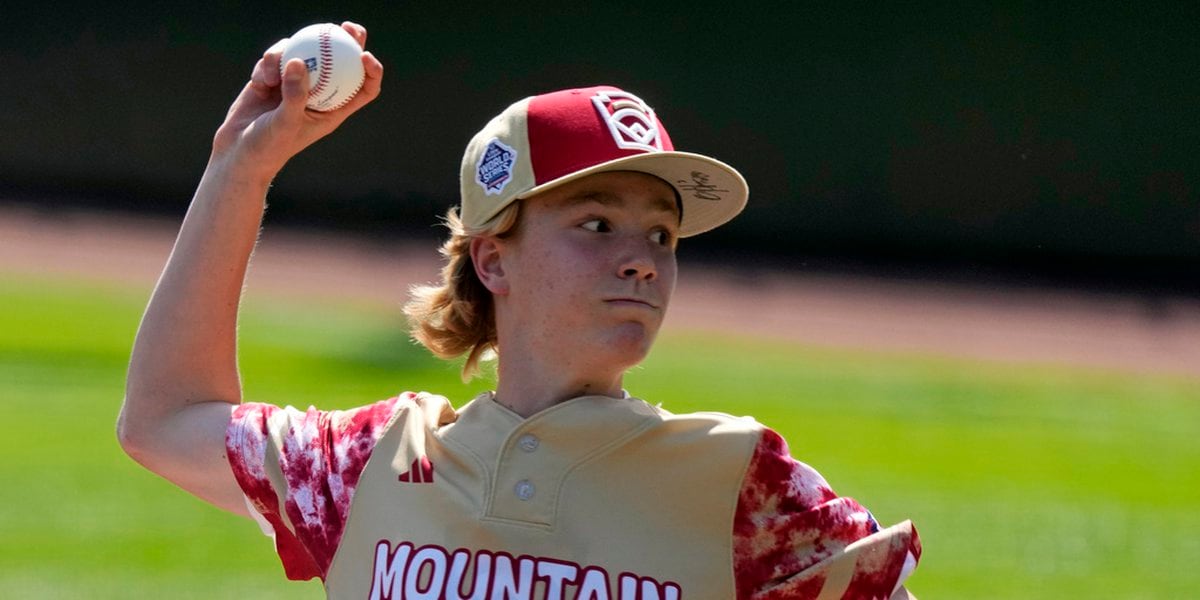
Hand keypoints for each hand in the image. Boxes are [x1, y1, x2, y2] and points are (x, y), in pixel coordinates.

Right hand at [210, 21, 382, 182]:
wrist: (238, 150)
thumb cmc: (269, 146)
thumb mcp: (285, 124)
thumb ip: (295, 94)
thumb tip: (299, 61)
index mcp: (333, 109)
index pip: (363, 89)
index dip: (371, 71)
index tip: (365, 55)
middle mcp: (318, 93)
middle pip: (340, 62)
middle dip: (347, 40)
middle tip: (344, 27)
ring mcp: (295, 83)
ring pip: (302, 53)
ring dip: (287, 55)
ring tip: (272, 77)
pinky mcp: (274, 76)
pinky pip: (275, 58)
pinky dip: (267, 65)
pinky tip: (260, 80)